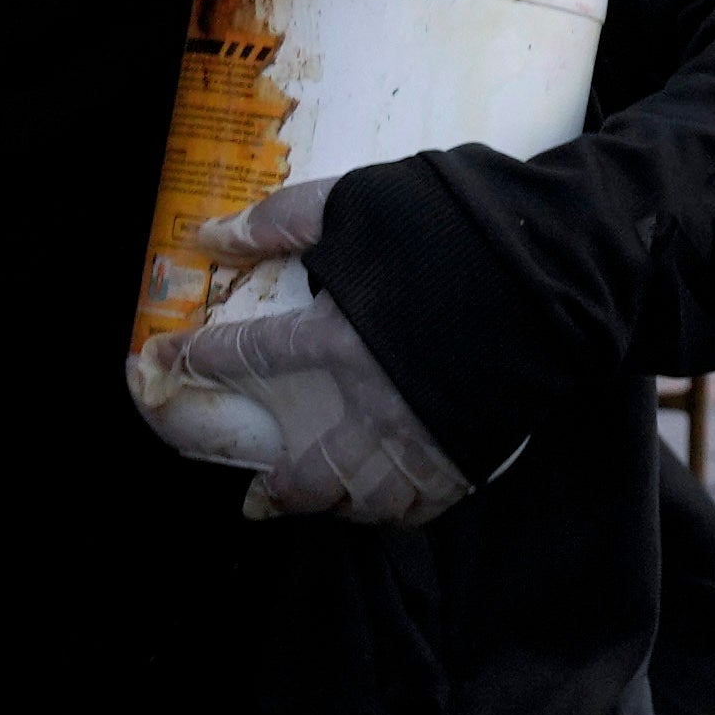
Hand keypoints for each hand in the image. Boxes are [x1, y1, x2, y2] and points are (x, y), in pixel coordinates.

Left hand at [156, 177, 482, 523]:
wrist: (558, 265)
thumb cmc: (455, 226)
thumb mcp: (357, 201)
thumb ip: (281, 221)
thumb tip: (211, 235)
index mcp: (333, 341)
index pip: (241, 356)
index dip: (192, 359)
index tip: (156, 363)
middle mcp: (369, 404)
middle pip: (305, 471)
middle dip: (274, 491)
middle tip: (255, 498)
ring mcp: (421, 438)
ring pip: (363, 500)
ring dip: (334, 507)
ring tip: (320, 505)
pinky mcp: (469, 452)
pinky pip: (424, 506)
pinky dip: (399, 512)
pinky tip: (388, 505)